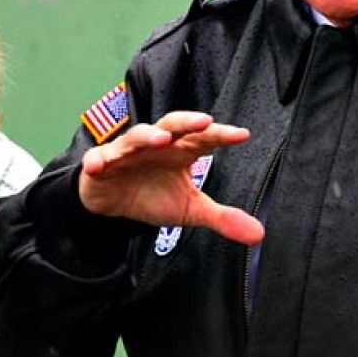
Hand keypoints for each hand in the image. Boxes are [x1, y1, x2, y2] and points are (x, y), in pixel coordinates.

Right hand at [78, 110, 263, 244]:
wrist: (114, 205)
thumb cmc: (155, 197)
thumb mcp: (190, 210)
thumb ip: (222, 218)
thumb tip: (259, 235)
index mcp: (180, 151)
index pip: (203, 138)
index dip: (221, 135)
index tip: (242, 135)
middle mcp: (156, 144)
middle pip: (172, 126)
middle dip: (187, 122)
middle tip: (204, 121)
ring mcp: (127, 151)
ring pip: (137, 137)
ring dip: (148, 136)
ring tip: (161, 139)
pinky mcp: (101, 163)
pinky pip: (98, 159)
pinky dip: (97, 160)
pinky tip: (98, 164)